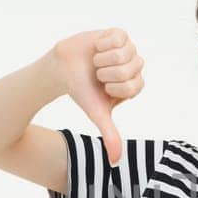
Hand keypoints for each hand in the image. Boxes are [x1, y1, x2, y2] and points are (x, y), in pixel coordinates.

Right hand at [52, 27, 145, 165]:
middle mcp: (134, 67)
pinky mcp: (119, 34)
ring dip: (104, 58)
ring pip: (124, 52)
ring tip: (96, 62)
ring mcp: (128, 49)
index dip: (115, 86)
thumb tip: (116, 162)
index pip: (134, 85)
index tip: (103, 87)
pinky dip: (103, 43)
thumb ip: (110, 136)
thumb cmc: (82, 91)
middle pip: (130, 68)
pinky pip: (118, 37)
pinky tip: (97, 48)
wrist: (62, 69)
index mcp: (134, 86)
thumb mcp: (97, 114)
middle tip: (98, 74)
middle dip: (107, 72)